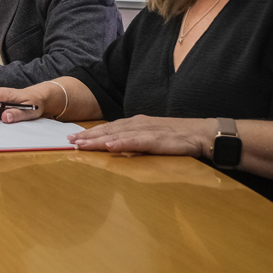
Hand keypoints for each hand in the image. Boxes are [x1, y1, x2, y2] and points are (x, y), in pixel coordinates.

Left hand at [68, 115, 214, 156]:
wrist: (203, 133)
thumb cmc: (178, 137)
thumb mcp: (152, 137)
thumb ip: (135, 141)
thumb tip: (118, 149)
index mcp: (136, 123)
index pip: (109, 128)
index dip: (90, 133)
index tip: (73, 139)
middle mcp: (138, 124)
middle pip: (108, 130)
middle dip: (87, 136)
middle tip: (69, 142)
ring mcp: (147, 130)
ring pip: (117, 135)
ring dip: (98, 139)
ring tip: (81, 144)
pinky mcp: (158, 139)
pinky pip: (136, 141)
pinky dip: (121, 143)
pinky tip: (109, 145)